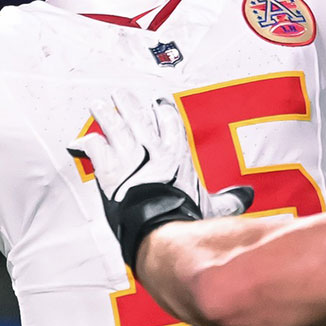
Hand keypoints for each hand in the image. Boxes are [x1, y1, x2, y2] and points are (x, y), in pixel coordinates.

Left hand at [69, 91, 252, 266]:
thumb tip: (247, 196)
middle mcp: (153, 148)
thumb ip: (228, 199)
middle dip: (130, 103)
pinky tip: (78, 143)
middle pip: (139, 116)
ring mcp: (129, 156)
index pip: (170, 121)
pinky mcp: (108, 169)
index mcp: (178, 154)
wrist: (160, 231)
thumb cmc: (186, 220)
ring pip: (114, 125)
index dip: (162, 111)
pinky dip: (85, 143)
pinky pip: (94, 147)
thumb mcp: (212, 208)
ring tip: (99, 104)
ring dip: (106, 113)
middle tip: (122, 93)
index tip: (157, 104)